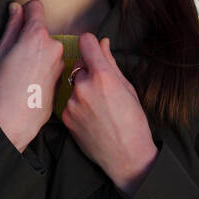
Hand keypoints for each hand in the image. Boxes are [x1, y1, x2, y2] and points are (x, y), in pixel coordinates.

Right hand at [0, 0, 63, 151]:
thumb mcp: (0, 51)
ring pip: (47, 48)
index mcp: (36, 35)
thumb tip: (16, 8)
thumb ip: (12, 26)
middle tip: (16, 56)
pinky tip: (31, 81)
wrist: (17, 117)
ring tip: (23, 72)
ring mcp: (60, 61)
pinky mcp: (62, 75)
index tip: (19, 20)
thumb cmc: (4, 85)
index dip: (25, 11)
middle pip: (41, 30)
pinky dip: (43, 67)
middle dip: (30, 38)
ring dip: (37, 54)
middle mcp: (54, 45)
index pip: (36, 7)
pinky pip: (51, 63)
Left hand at [61, 34, 158, 196]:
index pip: (86, 42)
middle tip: (102, 88)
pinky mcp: (65, 116)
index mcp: (103, 76)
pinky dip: (76, 104)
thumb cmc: (133, 122)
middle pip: (78, 64)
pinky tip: (90, 116)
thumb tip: (102, 42)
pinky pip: (68, 101)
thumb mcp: (127, 88)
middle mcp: (84, 87)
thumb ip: (110, 63)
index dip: (90, 43)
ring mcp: (72, 103)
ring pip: (73, 84)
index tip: (92, 47)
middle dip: (88, 71)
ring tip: (98, 106)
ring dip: (81, 89)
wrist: (126, 156)